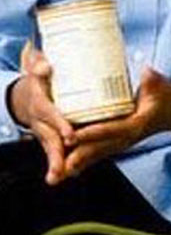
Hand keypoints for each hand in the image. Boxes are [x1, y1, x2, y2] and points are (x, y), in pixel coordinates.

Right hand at [9, 41, 76, 184]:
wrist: (27, 94)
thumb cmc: (40, 76)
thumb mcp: (36, 66)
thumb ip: (39, 65)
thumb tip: (45, 67)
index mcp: (40, 102)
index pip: (50, 115)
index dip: (60, 125)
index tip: (71, 136)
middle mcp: (41, 120)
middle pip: (49, 139)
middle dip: (56, 154)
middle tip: (62, 168)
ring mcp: (44, 131)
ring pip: (51, 149)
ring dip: (55, 165)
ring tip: (58, 178)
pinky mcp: (50, 137)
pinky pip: (54, 152)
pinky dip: (58, 165)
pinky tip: (66, 176)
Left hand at [62, 68, 170, 179]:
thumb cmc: (165, 97)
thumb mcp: (161, 86)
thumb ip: (153, 80)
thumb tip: (147, 71)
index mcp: (137, 124)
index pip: (112, 130)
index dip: (92, 134)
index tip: (73, 136)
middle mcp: (128, 137)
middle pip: (100, 149)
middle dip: (78, 157)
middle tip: (59, 163)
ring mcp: (122, 142)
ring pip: (97, 155)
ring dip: (77, 164)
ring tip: (57, 174)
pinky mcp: (117, 143)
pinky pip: (98, 154)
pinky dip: (83, 162)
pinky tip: (68, 169)